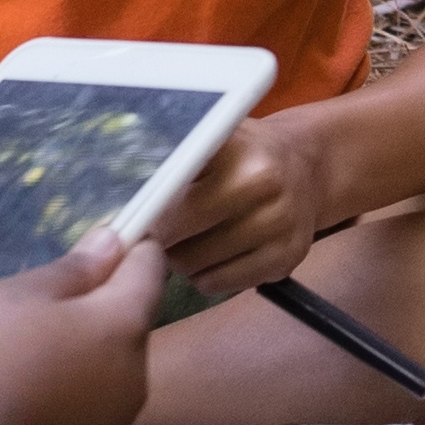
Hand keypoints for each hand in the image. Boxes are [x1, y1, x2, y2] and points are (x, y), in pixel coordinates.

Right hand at [0, 220, 163, 424]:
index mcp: (122, 327)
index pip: (148, 272)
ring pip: (108, 373)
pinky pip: (85, 412)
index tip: (112, 238)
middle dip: (98, 309)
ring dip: (81, 357)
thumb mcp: (13, 297)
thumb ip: (71, 270)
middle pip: (127, 326)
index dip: (132, 248)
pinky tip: (23, 400)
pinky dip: (65, 398)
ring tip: (23, 356)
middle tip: (42, 304)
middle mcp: (135, 377)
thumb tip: (113, 243)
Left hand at [147, 105, 337, 307]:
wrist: (309, 170)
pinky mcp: (286, 259)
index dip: (144, 210)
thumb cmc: (243, 154)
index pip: (169, 188)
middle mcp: (264, 184)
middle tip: (152, 234)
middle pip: (177, 233)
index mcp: (236, 148)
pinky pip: (218, 284)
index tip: (128, 220)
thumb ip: (171, 160)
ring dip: (179, 260)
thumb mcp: (214, 140)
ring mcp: (279, 225)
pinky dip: (205, 277)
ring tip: (186, 243)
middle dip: (156, 239)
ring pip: (194, 264)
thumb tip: (116, 202)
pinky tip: (211, 258)